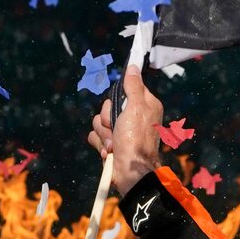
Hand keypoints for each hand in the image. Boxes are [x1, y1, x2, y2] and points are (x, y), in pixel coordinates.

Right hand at [87, 64, 163, 198]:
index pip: (125, 89)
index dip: (119, 98)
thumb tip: (133, 66)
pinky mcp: (110, 144)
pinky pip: (95, 136)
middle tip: (117, 128)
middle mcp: (133, 117)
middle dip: (107, 118)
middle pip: (107, 105)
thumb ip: (133, 86)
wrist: (130, 172)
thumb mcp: (137, 108)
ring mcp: (120, 131)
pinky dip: (101, 145)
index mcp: (144, 105)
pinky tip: (110, 152)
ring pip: (99, 121)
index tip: (120, 105)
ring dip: (104, 134)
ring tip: (114, 145)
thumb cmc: (136, 141)